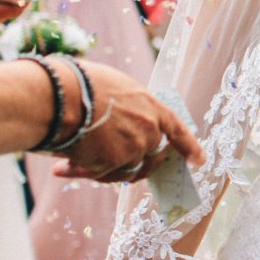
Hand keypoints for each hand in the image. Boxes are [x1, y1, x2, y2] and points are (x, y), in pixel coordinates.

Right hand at [52, 63, 203, 181]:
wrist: (61, 95)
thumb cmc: (82, 84)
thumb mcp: (118, 89)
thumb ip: (130, 110)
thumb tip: (122, 126)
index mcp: (153, 108)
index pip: (178, 131)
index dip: (189, 147)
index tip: (198, 161)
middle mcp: (149, 130)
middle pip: (151, 159)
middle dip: (135, 164)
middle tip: (113, 163)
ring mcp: (132, 148)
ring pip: (125, 171)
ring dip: (102, 170)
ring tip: (74, 161)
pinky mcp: (112, 163)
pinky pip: (100, 175)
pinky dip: (80, 173)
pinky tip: (62, 167)